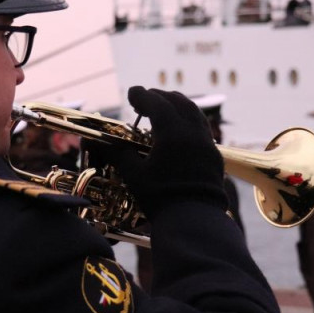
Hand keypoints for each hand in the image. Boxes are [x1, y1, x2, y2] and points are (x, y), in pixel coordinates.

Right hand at [93, 87, 226, 214]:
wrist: (194, 220)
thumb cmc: (160, 199)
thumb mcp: (134, 176)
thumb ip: (119, 154)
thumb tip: (98, 142)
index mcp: (173, 133)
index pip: (157, 104)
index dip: (142, 96)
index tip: (131, 92)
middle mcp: (193, 133)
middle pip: (178, 103)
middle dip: (161, 96)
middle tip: (145, 97)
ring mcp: (207, 144)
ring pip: (194, 114)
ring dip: (178, 105)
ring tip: (165, 106)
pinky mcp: (215, 157)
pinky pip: (202, 129)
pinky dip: (190, 120)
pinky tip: (182, 129)